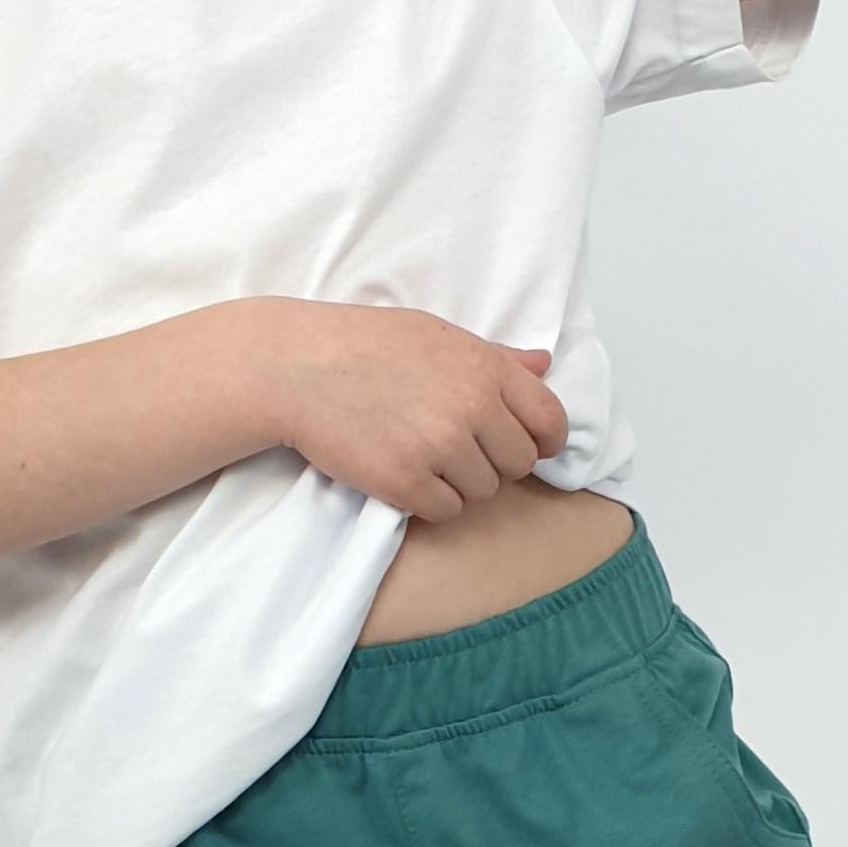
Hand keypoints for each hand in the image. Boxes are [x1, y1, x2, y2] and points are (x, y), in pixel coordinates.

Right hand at [274, 305, 568, 521]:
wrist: (297, 367)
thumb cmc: (367, 345)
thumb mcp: (437, 335)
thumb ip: (496, 358)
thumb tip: (544, 365)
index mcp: (485, 368)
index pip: (550, 421)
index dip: (544, 440)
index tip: (528, 446)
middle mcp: (471, 407)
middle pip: (519, 463)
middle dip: (495, 461)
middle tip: (455, 447)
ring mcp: (439, 447)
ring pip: (483, 491)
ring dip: (459, 481)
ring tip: (421, 453)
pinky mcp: (405, 483)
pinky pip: (446, 510)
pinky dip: (428, 500)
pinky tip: (402, 470)